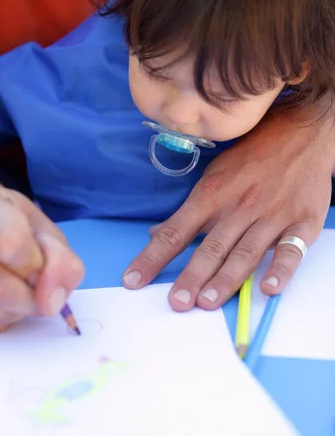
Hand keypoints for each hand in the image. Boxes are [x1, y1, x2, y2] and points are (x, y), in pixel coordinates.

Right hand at [0, 183, 83, 331]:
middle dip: (32, 297)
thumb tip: (52, 301)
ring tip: (18, 285)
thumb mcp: (43, 228)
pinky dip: (1, 317)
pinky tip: (0, 297)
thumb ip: (60, 260)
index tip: (41, 261)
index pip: (12, 246)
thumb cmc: (10, 222)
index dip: (38, 264)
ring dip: (17, 310)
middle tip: (37, 284)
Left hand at [123, 109, 333, 309]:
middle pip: (211, 247)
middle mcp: (238, 207)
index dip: (153, 257)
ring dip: (226, 279)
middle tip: (176, 302)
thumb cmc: (252, 156)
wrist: (302, 133)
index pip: (176, 231)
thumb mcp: (214, 175)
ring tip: (207, 302)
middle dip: (191, 276)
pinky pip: (291, 248)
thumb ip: (188, 211)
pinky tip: (269, 288)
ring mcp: (271, 215)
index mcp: (212, 195)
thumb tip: (155, 233)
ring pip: (245, 252)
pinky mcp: (301, 222)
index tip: (133, 280)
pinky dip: (281, 269)